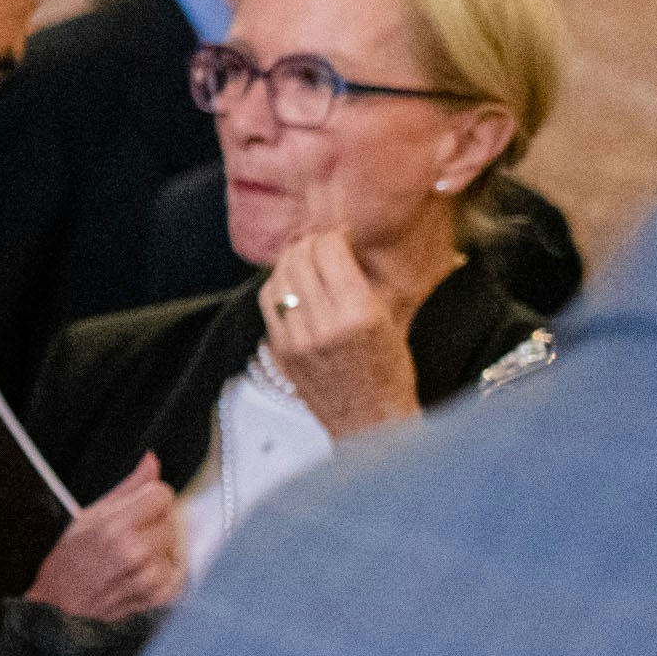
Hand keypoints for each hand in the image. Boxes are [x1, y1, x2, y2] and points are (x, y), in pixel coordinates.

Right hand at [32, 453, 184, 622]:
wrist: (58, 609)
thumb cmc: (69, 564)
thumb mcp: (87, 518)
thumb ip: (126, 488)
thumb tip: (151, 461)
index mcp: (115, 527)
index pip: (162, 495)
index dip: (149, 500)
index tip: (135, 511)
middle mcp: (135, 552)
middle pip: (170, 520)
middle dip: (152, 526)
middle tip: (127, 539)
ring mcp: (149, 577)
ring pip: (174, 546)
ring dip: (158, 550)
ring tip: (130, 560)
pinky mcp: (159, 597)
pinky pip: (176, 571)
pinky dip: (161, 572)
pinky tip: (137, 576)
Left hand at [260, 225, 415, 438]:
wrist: (370, 422)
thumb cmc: (388, 372)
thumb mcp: (388, 321)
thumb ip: (359, 284)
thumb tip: (338, 247)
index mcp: (359, 313)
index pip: (329, 252)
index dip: (333, 234)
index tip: (343, 233)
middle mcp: (324, 324)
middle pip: (300, 260)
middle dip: (310, 242)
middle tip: (321, 240)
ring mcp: (297, 339)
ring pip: (279, 279)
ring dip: (290, 260)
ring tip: (305, 257)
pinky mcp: (280, 351)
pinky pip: (268, 304)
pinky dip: (277, 285)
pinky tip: (291, 283)